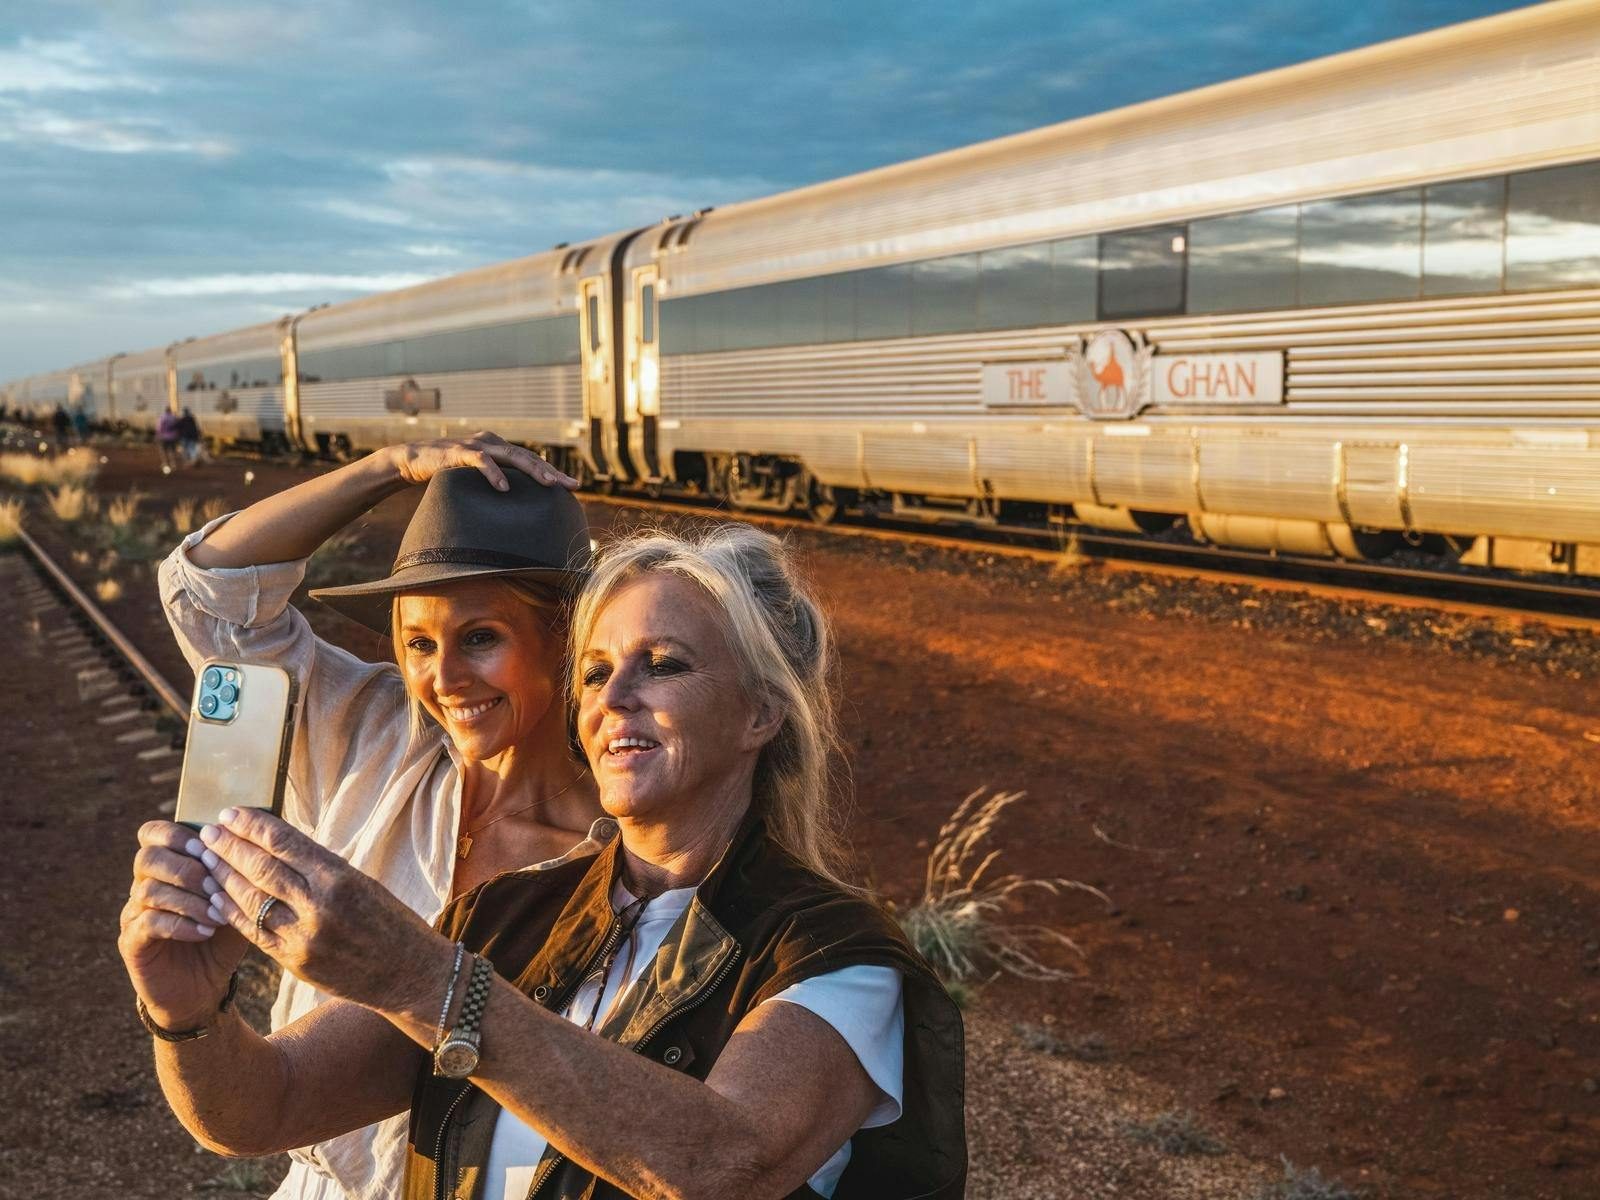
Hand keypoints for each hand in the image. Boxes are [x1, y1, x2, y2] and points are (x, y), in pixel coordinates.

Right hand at [117, 821, 249, 1029]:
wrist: (203, 988)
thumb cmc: (222, 938)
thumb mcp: (238, 901)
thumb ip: (240, 872)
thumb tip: (262, 838)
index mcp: (167, 867)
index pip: (153, 833)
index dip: (178, 834)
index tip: (209, 847)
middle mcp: (143, 885)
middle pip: (147, 857)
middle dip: (188, 868)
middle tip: (217, 886)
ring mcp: (134, 913)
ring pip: (149, 889)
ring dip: (189, 899)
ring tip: (217, 914)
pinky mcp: (132, 942)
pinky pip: (148, 922)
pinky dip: (180, 924)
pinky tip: (204, 932)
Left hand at [195, 807, 449, 1014]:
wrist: (410, 975)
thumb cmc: (391, 921)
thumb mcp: (362, 883)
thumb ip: (320, 867)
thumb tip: (276, 844)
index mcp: (340, 878)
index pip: (285, 843)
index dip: (252, 826)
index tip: (230, 814)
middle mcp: (320, 906)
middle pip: (261, 868)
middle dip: (229, 847)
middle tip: (207, 833)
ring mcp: (304, 937)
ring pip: (251, 899)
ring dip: (223, 877)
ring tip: (205, 861)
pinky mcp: (295, 963)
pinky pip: (254, 932)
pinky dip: (232, 912)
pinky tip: (217, 896)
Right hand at [386, 432, 577, 491]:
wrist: (413, 460)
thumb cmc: (448, 472)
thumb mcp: (476, 478)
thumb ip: (495, 483)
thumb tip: (516, 507)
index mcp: (498, 448)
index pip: (532, 459)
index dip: (553, 472)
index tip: (573, 487)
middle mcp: (492, 442)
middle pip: (528, 456)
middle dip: (551, 472)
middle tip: (571, 486)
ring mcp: (476, 444)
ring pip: (511, 455)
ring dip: (532, 470)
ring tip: (549, 484)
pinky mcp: (458, 452)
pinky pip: (480, 461)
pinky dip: (493, 473)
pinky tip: (504, 487)